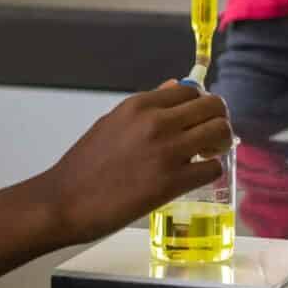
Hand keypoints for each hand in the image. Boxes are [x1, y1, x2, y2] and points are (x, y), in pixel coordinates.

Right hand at [38, 84, 233, 244]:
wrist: (66, 200)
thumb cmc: (85, 165)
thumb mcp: (113, 121)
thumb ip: (147, 106)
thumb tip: (176, 88)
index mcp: (139, 105)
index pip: (191, 91)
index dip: (200, 104)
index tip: (198, 118)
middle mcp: (157, 122)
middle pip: (213, 107)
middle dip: (219, 119)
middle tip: (212, 135)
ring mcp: (167, 152)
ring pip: (220, 133)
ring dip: (221, 143)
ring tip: (208, 154)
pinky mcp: (172, 183)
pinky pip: (212, 169)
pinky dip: (211, 171)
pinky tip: (198, 176)